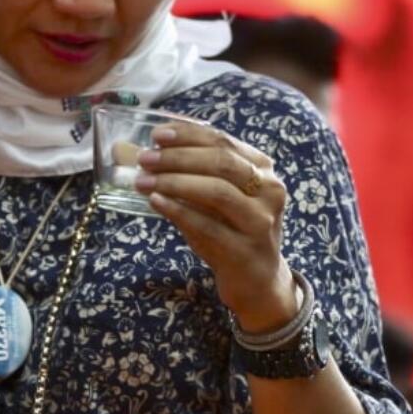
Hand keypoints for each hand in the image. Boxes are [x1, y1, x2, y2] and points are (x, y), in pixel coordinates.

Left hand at [134, 119, 296, 332]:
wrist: (256, 278)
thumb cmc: (229, 227)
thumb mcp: (218, 194)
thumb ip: (193, 171)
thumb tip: (145, 151)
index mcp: (262, 168)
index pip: (223, 141)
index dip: (188, 135)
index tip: (156, 135)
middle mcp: (269, 190)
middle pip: (222, 163)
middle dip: (178, 157)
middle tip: (144, 159)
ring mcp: (260, 222)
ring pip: (217, 192)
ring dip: (174, 182)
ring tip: (142, 181)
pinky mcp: (245, 250)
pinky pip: (207, 226)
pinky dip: (178, 211)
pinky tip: (155, 202)